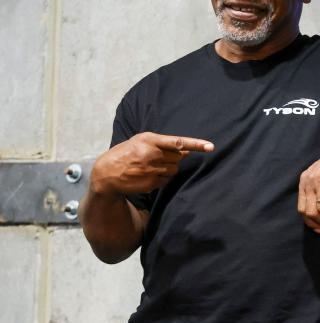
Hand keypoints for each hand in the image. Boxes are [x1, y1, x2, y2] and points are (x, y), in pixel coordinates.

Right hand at [90, 132, 212, 195]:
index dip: (196, 144)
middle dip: (174, 157)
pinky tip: (149, 174)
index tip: (210, 147)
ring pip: (175, 169)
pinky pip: (168, 179)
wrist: (106, 174)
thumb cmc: (126, 153)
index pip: (177, 142)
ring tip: (152, 165)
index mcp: (148, 140)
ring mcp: (152, 170)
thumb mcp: (140, 141)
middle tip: (159, 156)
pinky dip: (163, 176)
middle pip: (179, 157)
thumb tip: (186, 150)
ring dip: (169, 167)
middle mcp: (151, 154)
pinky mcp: (152, 183)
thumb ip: (163, 143)